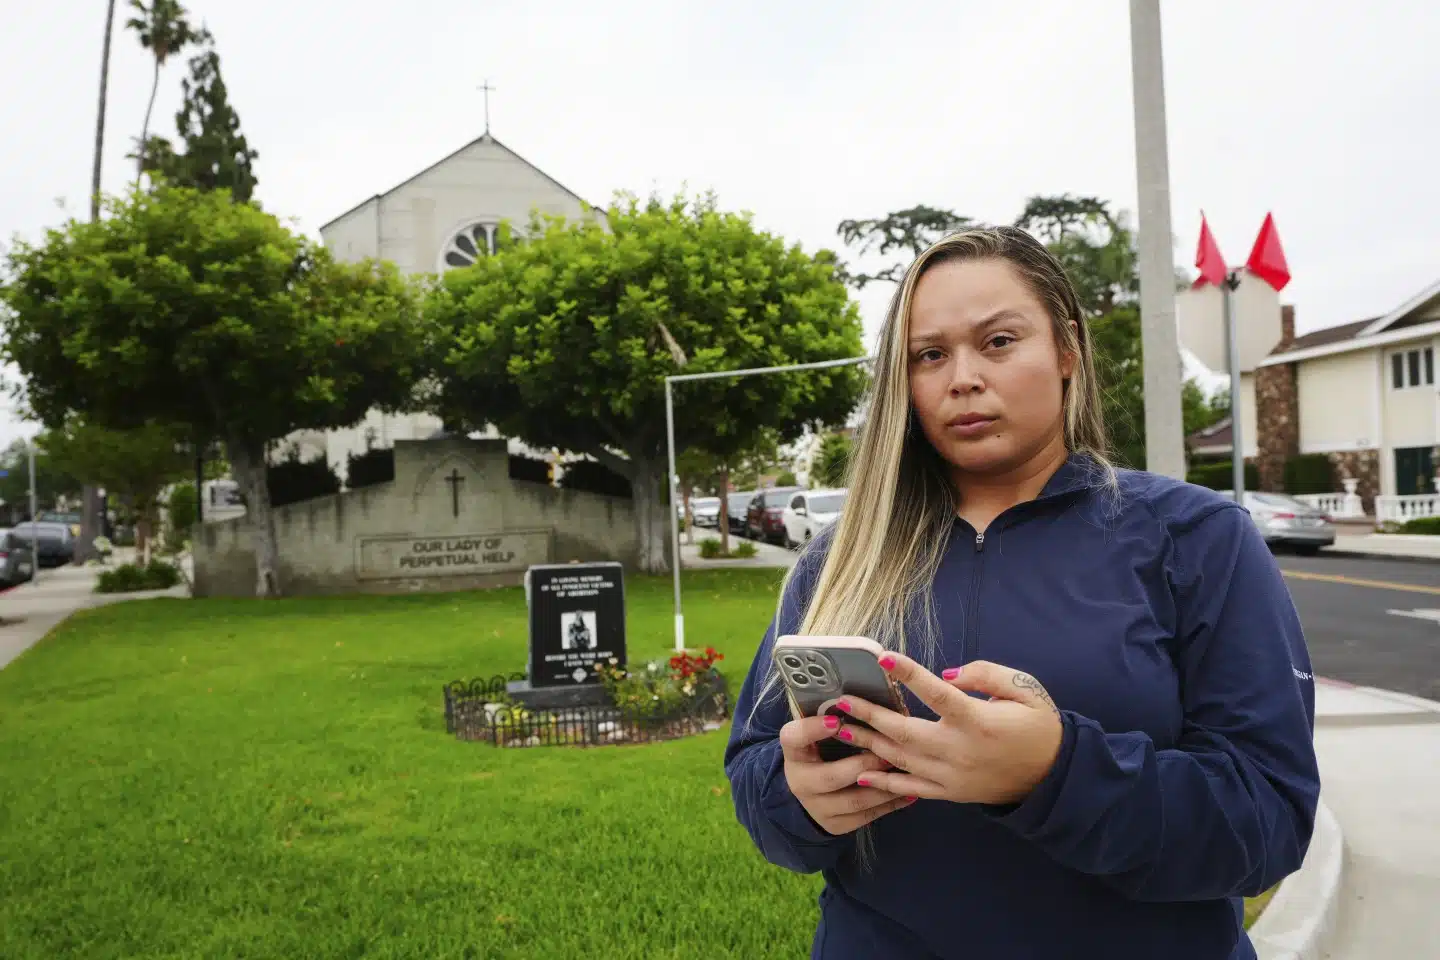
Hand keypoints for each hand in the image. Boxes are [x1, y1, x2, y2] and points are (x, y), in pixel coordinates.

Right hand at [779, 713, 915, 835]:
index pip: (793, 738)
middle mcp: (800, 782)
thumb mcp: (818, 734)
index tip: (836, 720)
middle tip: (887, 753)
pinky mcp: (836, 825)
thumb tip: (868, 700)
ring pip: (854, 800)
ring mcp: (817, 808)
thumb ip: (834, 719)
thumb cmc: (821, 750)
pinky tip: (910, 792)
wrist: (809, 791)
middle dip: (862, 765)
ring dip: (883, 786)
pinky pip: (867, 816)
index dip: (812, 730)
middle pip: (829, 777)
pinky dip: (890, 803)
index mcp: (793, 752)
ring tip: (906, 773)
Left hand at [828, 655, 1062, 805]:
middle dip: (868, 715)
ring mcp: (952, 775)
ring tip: (839, 730)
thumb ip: (986, 674)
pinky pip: (911, 789)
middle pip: (904, 731)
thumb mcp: (1024, 689)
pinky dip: (885, 782)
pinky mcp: (950, 792)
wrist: (1053, 776)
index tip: (884, 659)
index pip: (936, 693)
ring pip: (901, 759)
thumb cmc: (1037, 726)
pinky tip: (861, 772)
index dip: (910, 675)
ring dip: (868, 743)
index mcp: (978, 720)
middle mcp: (959, 749)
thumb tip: (947, 674)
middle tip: (839, 702)